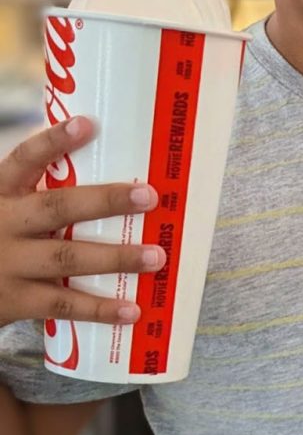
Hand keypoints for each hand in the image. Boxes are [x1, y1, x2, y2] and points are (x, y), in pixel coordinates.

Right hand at [0, 116, 165, 328]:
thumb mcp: (6, 205)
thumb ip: (41, 191)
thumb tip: (102, 151)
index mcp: (1, 192)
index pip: (24, 159)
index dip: (54, 141)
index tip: (86, 124)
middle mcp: (3, 224)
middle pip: (57, 208)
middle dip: (105, 201)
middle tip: (149, 196)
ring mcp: (9, 264)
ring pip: (67, 258)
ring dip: (116, 258)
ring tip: (156, 256)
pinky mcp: (16, 300)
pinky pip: (63, 303)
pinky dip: (99, 308)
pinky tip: (132, 310)